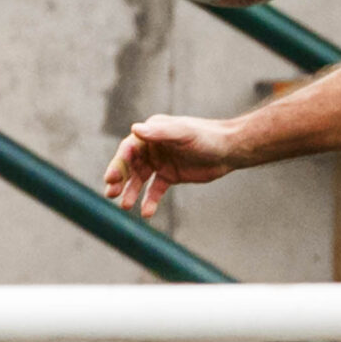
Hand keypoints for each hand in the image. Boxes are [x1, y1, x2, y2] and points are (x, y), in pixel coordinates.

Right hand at [103, 114, 238, 216]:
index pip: (129, 148)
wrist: (229, 150)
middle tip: (111, 193)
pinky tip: (146, 213)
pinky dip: (149, 201)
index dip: (119, 162)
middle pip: (130, 164)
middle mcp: (152, 147)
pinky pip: (155, 190)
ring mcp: (160, 162)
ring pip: (140, 179)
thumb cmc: (206, 137)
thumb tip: (135, 129)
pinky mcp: (170, 176)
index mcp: (152, 133)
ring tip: (125, 206)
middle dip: (120, 178)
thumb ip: (159, 133)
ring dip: (131, 191)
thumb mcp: (183, 133)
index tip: (111, 178)